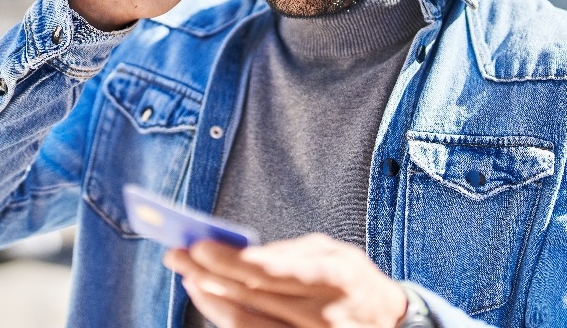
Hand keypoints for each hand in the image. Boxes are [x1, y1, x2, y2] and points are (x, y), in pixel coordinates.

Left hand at [163, 233, 407, 327]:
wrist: (390, 325)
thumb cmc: (354, 282)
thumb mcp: (334, 254)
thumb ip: (289, 253)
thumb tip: (238, 254)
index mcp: (333, 277)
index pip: (272, 272)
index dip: (230, 260)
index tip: (197, 245)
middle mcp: (322, 315)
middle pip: (251, 296)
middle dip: (207, 274)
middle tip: (176, 256)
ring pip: (246, 324)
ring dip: (210, 300)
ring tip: (189, 278)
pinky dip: (228, 319)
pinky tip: (212, 301)